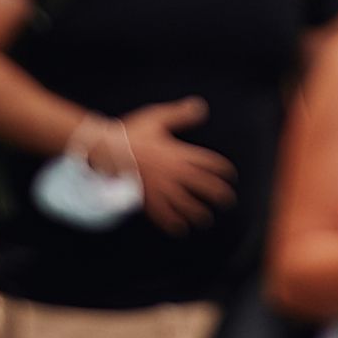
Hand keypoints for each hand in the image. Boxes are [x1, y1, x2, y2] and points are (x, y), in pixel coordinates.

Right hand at [105, 102, 233, 227]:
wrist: (107, 151)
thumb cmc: (132, 133)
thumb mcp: (158, 118)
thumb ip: (181, 114)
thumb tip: (202, 107)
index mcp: (180, 154)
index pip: (209, 163)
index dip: (222, 170)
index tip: (230, 175)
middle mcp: (175, 173)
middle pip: (204, 186)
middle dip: (218, 194)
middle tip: (228, 201)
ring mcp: (162, 189)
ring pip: (186, 205)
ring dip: (198, 213)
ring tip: (205, 219)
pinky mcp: (147, 199)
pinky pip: (164, 215)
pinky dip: (173, 223)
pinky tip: (180, 229)